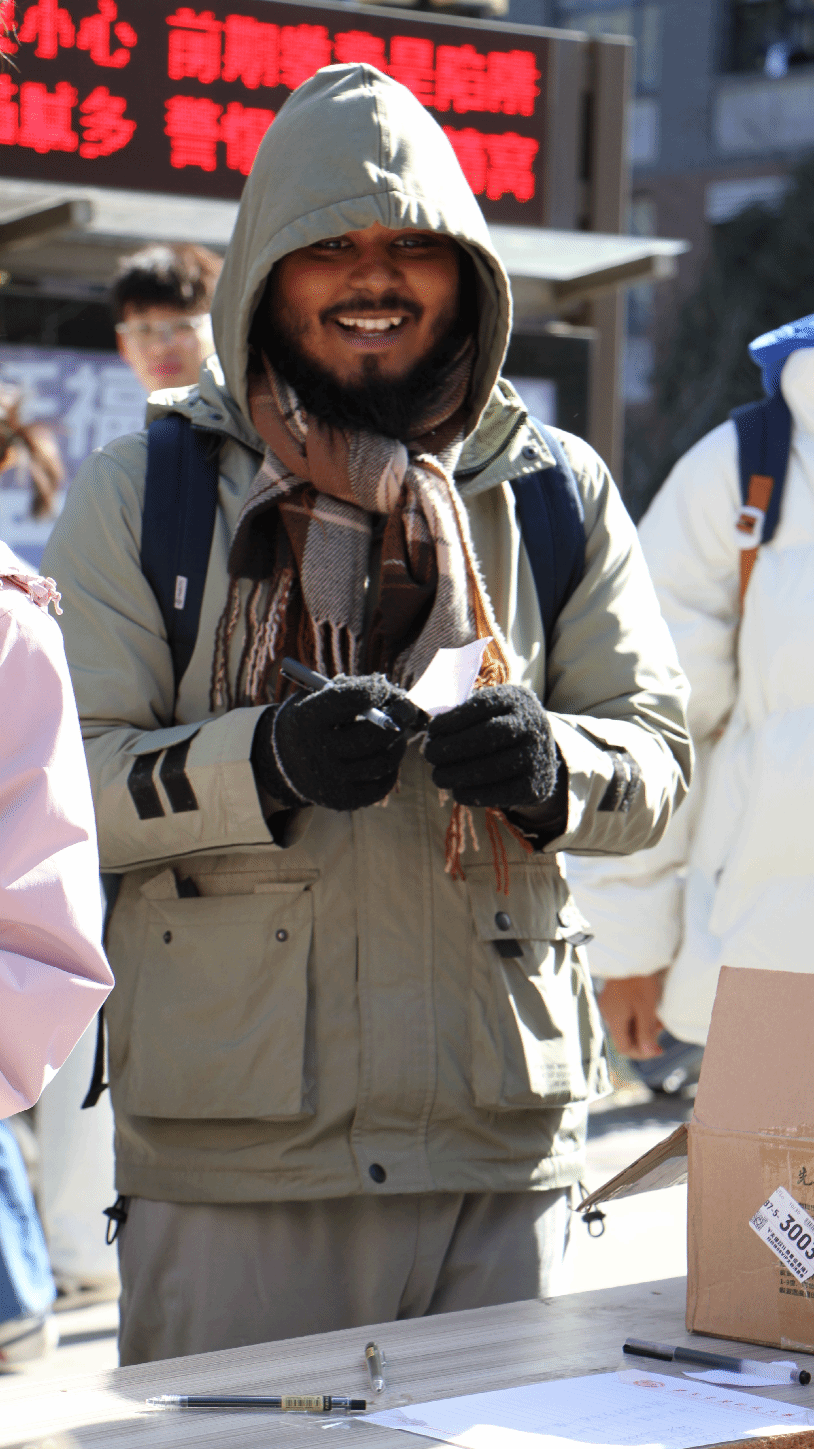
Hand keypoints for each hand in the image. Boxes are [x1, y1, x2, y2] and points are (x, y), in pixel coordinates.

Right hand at [252, 674, 421, 811]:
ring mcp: (330, 779)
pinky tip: (386, 755)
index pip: (351, 700)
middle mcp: (316, 752)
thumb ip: (350, 691)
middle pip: (372, 736)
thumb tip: (395, 696)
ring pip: (383, 762)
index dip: (375, 691)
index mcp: (306, 719)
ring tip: (396, 734)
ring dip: (398, 744)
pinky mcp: (342, 800)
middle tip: (406, 709)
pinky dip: (392, 769)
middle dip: (398, 718)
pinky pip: (382, 785)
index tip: (385, 688)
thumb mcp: (317, 698)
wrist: (285, 761)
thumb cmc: (311, 720)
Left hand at [423, 684, 557, 808]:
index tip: (431, 731)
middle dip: (454, 746)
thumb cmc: (501, 728)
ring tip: (438, 777)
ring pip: (494, 766)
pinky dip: (475, 794)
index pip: (482, 705)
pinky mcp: (537, 785)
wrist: (542, 754)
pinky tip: (457, 791)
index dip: (453, 719)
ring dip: (459, 773)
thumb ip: (463, 717)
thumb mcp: (490, 711)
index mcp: (516, 699)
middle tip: (430, 755)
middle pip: (489, 734)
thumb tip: (432, 736)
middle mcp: (533, 724)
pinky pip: (503, 792)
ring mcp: (537, 755)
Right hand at [597, 971, 667, 1059]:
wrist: (631, 953)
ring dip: (643, 1027)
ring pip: (627, 1026)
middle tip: (661, 1029)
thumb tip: (648, 1052)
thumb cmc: (639, 980)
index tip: (659, 1049)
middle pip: (625, 1037)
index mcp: (613, 1018)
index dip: (642, 1053)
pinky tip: (650, 1010)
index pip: (624, 1047)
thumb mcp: (646, 1007)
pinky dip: (638, 1017)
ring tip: (659, 1019)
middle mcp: (607, 1013)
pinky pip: (625, 1015)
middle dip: (645, 1038)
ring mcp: (609, 1005)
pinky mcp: (613, 998)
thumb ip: (646, 1032)